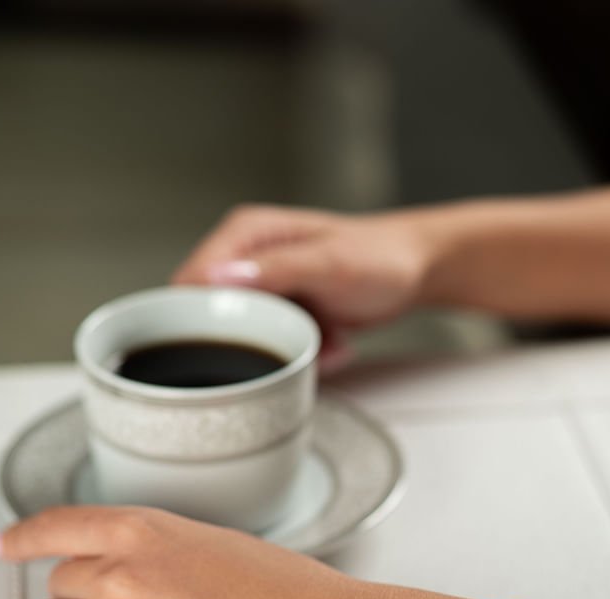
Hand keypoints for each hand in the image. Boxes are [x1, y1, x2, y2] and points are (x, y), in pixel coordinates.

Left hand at [0, 505, 475, 598]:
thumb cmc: (300, 598)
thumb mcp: (223, 546)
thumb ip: (163, 552)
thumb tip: (128, 572)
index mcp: (150, 530)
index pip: (59, 525)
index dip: (26, 537)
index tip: (8, 545)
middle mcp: (125, 575)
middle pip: (59, 584)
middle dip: (86, 597)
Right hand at [172, 204, 432, 360]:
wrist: (417, 269)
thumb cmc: (381, 255)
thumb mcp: (329, 263)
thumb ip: (276, 270)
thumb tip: (218, 278)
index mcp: (246, 234)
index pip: (192, 280)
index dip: (198, 317)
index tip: (230, 344)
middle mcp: (247, 259)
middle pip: (214, 317)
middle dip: (254, 342)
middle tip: (296, 342)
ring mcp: (265, 288)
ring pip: (248, 339)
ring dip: (286, 351)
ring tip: (327, 339)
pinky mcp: (283, 312)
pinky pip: (277, 346)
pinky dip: (306, 353)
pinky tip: (335, 342)